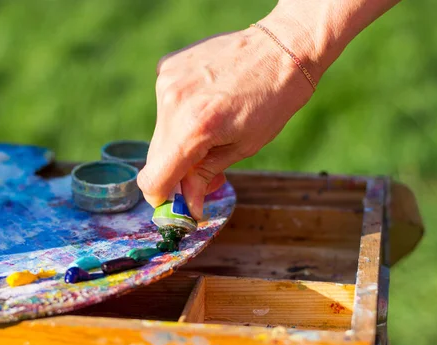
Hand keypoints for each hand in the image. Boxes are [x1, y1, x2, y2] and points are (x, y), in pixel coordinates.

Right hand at [137, 25, 314, 219]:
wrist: (282, 47)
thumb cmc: (273, 101)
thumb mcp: (243, 147)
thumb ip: (205, 176)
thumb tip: (188, 205)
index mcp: (193, 127)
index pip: (153, 179)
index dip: (164, 197)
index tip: (181, 200)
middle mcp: (172, 102)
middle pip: (156, 157)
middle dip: (177, 169)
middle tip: (206, 167)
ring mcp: (167, 81)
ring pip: (161, 131)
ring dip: (180, 140)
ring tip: (214, 127)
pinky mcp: (167, 67)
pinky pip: (166, 105)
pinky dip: (181, 114)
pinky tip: (208, 102)